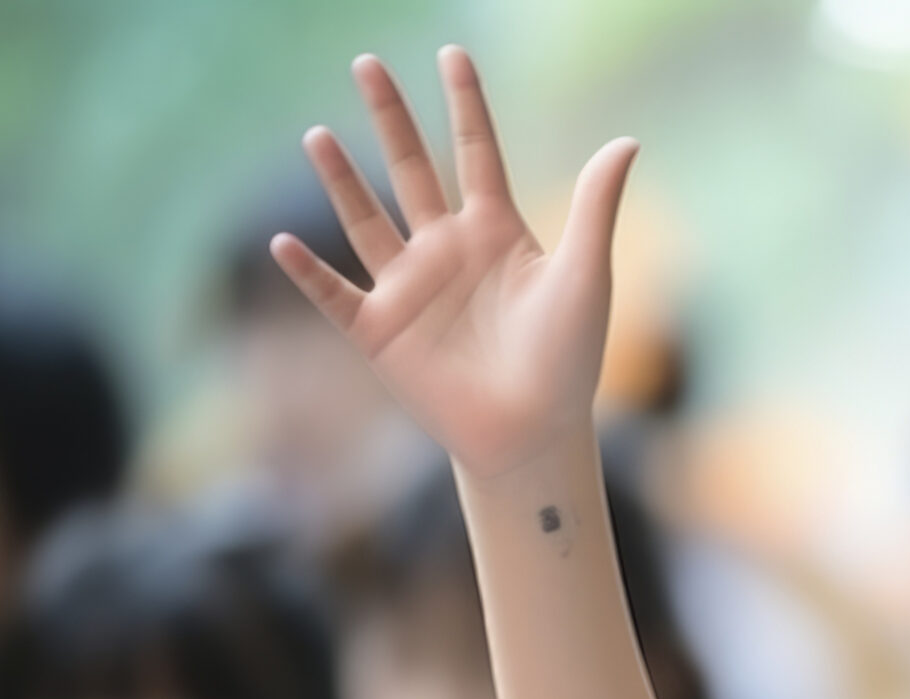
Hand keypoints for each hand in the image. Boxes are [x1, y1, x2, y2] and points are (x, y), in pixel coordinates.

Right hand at [271, 48, 635, 478]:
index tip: (453, 54)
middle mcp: (447, 251)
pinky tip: (283, 242)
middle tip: (367, 63)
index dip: (465, 106)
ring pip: (366, 220)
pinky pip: (336, 294)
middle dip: (390, 118)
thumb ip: (595, 207)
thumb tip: (627, 140)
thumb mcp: (586, 275)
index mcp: (497, 233)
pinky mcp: (382, 332)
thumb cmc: (569, 360)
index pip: (476, 154)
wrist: (536, 434)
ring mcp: (410, 289)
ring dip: (342, 181)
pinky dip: (309, 273)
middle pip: (411, 169)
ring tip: (320, 135)